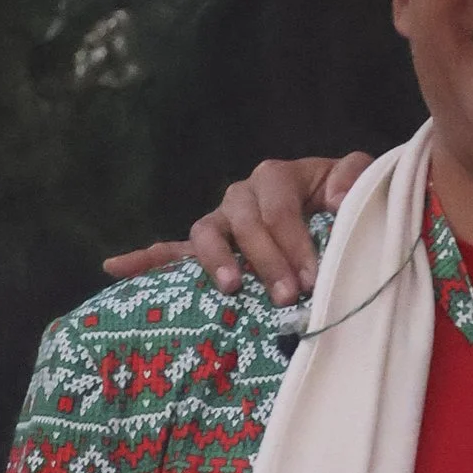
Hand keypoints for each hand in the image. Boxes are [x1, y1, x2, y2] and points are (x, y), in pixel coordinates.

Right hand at [101, 151, 373, 297]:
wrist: (332, 215)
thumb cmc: (343, 204)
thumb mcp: (359, 184)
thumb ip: (355, 177)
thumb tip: (334, 198)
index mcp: (276, 178)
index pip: (278, 207)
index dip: (294, 241)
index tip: (311, 278)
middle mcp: (242, 196)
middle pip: (244, 222)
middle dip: (265, 259)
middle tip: (287, 296)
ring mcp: (221, 222)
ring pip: (206, 232)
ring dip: (215, 260)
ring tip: (229, 287)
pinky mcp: (207, 247)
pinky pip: (170, 250)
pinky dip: (144, 258)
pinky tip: (113, 267)